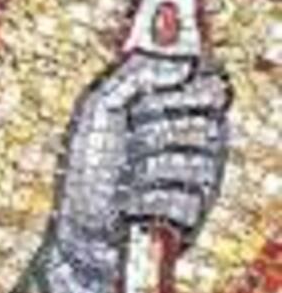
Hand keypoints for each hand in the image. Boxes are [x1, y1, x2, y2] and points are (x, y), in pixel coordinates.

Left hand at [39, 52, 230, 292]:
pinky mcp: (197, 212)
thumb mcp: (98, 106)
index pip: (211, 81)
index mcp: (175, 106)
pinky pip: (185, 195)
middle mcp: (196, 138)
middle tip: (128, 138)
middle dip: (155, 126)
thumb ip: (137, 73)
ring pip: (195, 156)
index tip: (166, 89)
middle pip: (207, 115)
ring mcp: (201, 176)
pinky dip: (146, 200)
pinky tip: (130, 207)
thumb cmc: (86, 167)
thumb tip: (185, 60)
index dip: (193, 84)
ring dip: (145, 167)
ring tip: (124, 179)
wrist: (81, 231)